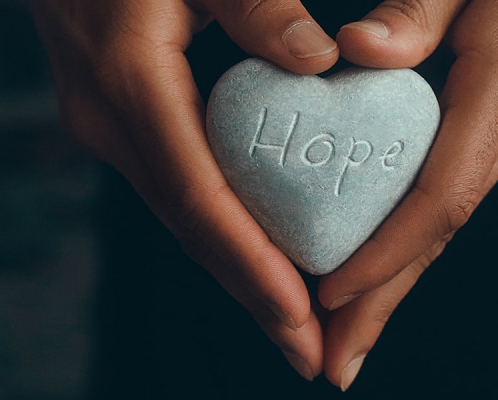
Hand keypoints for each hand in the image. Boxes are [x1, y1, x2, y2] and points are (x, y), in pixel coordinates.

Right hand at [29, 0, 340, 380]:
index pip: (201, 198)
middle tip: (308, 355)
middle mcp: (117, 124)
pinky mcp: (131, 128)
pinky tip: (258, 263)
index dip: (251, 263)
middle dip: (253, 298)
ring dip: (240, 279)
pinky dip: (224, 240)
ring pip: (188, 224)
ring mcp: (117, 131)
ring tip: (293, 329)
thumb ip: (254, 6)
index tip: (300, 317)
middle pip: (195, 232)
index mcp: (135, 85)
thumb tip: (318, 59)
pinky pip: (183, 198)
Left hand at [316, 0, 497, 389]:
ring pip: (440, 228)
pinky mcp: (493, 132)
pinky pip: (443, 202)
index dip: (384, 254)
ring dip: (393, 286)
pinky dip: (407, 244)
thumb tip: (354, 51)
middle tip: (333, 365)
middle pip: (438, 235)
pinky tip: (377, 268)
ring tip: (345, 335)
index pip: (437, 199)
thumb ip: (416, 13)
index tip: (328, 296)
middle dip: (384, 305)